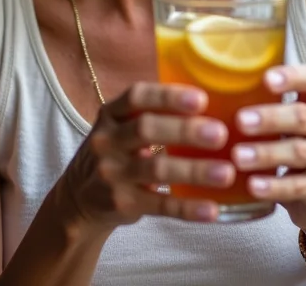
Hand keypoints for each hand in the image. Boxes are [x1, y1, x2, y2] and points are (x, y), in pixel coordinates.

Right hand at [60, 82, 235, 231]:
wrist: (79, 198)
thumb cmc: (117, 151)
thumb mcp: (121, 125)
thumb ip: (153, 112)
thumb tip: (211, 98)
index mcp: (111, 114)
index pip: (137, 96)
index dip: (168, 96)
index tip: (201, 98)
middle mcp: (107, 141)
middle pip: (146, 129)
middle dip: (185, 130)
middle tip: (220, 133)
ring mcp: (113, 174)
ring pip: (156, 169)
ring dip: (193, 171)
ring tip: (226, 173)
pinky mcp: (123, 204)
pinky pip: (160, 206)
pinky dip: (187, 208)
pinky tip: (212, 209)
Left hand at [231, 64, 305, 232]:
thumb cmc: (290, 144)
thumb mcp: (284, 121)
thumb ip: (261, 102)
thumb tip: (206, 82)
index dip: (292, 76)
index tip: (266, 79)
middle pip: (301, 117)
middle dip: (269, 118)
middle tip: (240, 120)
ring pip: (299, 152)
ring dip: (266, 154)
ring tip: (237, 156)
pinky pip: (298, 187)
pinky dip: (274, 186)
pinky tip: (252, 186)